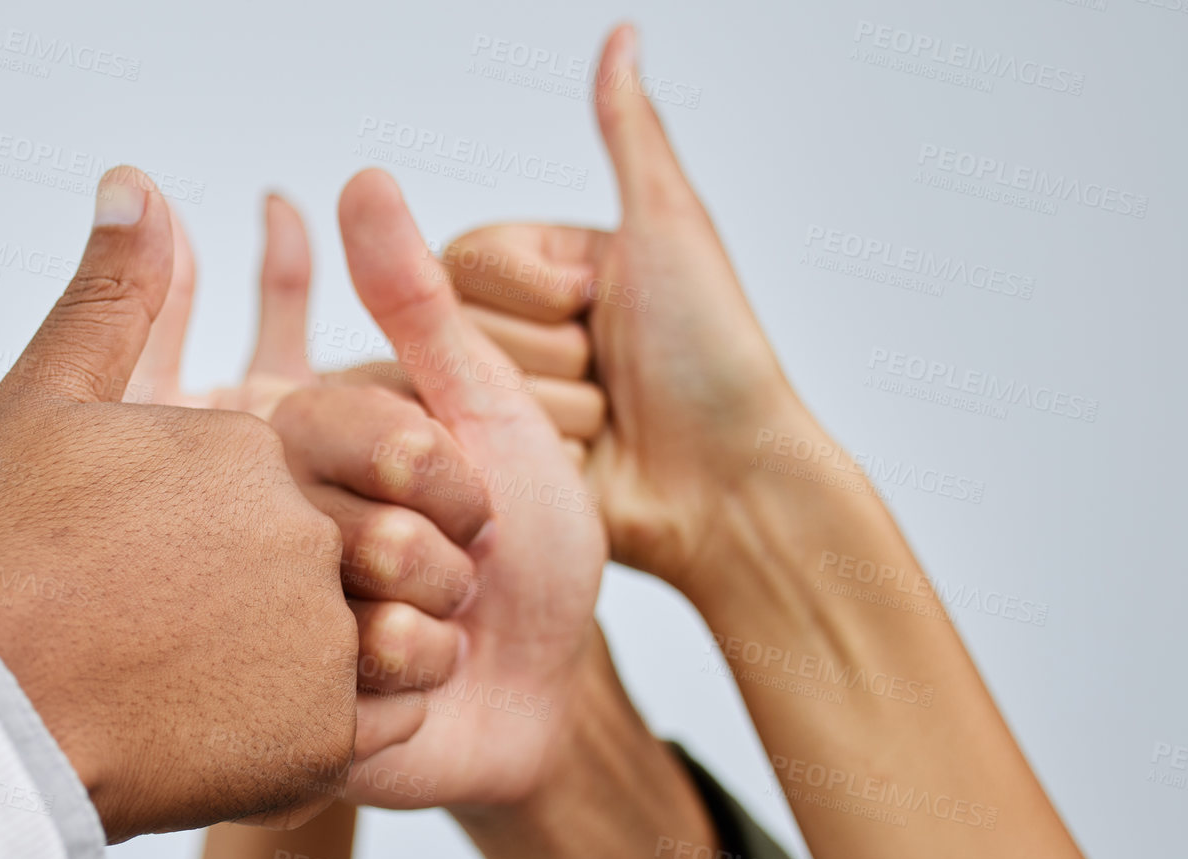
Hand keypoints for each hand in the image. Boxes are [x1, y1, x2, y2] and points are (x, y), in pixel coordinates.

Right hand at [0, 168, 371, 842]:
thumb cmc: (4, 564)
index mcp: (258, 452)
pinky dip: (358, 718)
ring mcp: (328, 644)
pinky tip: (286, 719)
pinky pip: (390, 719)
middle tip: (269, 605)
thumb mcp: (46, 406)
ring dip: (371, 638)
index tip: (260, 528)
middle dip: (359, 557)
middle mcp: (313, 539)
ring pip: (402, 628)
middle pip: (378, 538)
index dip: (308, 484)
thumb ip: (112, 296)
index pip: (341, 445)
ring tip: (279, 666)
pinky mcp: (329, 742)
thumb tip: (135, 182)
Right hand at [270, 169, 605, 809]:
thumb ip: (418, 302)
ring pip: (353, 613)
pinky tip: (416, 695)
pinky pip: (353, 693)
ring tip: (440, 638)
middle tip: (462, 575)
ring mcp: (277, 630)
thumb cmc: (530, 547)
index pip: (354, 432)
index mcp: (306, 451)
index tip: (469, 497)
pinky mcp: (288, 715)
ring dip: (434, 629)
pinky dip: (413, 694)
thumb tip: (362, 178)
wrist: (550, 691)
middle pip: (356, 530)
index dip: (440, 471)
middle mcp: (273, 534)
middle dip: (445, 557)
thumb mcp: (483, 411)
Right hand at [445, 25, 811, 598]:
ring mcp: (507, 405)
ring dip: (552, 412)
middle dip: (548, 356)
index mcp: (549, 271)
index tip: (594, 305)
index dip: (532, 289)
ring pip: (468, 391)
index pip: (469, 258)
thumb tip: (620, 36)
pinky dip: (534, 458)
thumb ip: (628, 134)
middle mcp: (520, 335)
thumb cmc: (714, 359)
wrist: (728, 485)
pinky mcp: (502, 471)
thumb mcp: (668, 230)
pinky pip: (473, 452)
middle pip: (459, 326)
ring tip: (608, 427)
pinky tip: (580, 467)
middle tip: (610, 377)